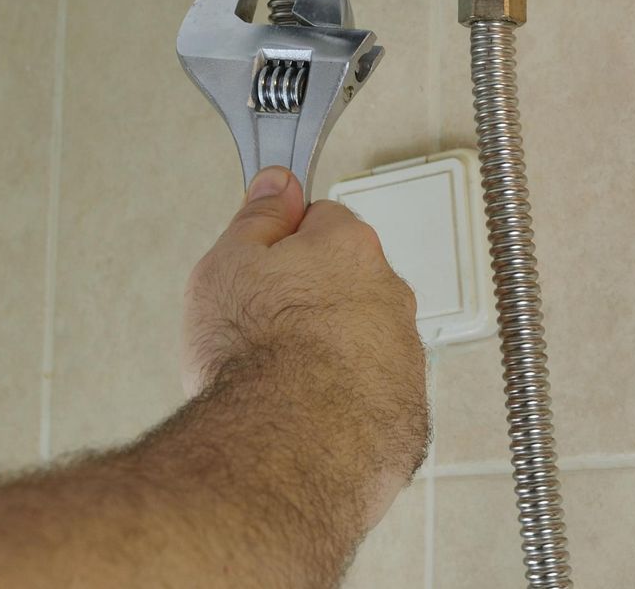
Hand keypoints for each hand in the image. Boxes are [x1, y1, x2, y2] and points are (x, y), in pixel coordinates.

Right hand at [182, 167, 428, 522]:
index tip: (261, 269)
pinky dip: (346, 408)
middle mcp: (392, 298)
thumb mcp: (226, 264)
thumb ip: (258, 217)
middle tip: (261, 332)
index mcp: (350, 249)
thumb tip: (278, 184)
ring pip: (365, 344)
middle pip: (348, 283)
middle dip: (311, 301)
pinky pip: (375, 401)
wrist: (279, 449)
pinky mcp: (408, 420)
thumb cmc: (251, 356)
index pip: (322, 220)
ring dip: (331, 356)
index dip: (283, 244)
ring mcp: (406, 361)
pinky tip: (305, 420)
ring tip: (278, 385)